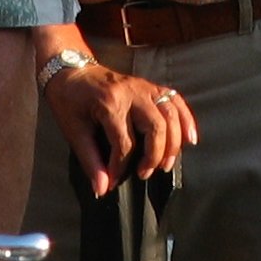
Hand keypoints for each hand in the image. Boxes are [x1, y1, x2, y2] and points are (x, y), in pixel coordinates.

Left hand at [43, 64, 196, 197]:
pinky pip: (176, 101)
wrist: (72, 71)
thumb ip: (90, 162)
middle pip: (156, 127)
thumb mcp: (74, 133)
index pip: (124, 143)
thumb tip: (101, 189)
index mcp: (110, 104)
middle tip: (144, 174)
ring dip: (173, 143)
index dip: (121, 167)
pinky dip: (186, 120)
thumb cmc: (70, 102)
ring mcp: (145, 87)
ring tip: (165, 165)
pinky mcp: (151, 87)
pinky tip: (190, 139)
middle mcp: (132, 93)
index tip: (113, 181)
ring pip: (170, 114)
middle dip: (154, 156)